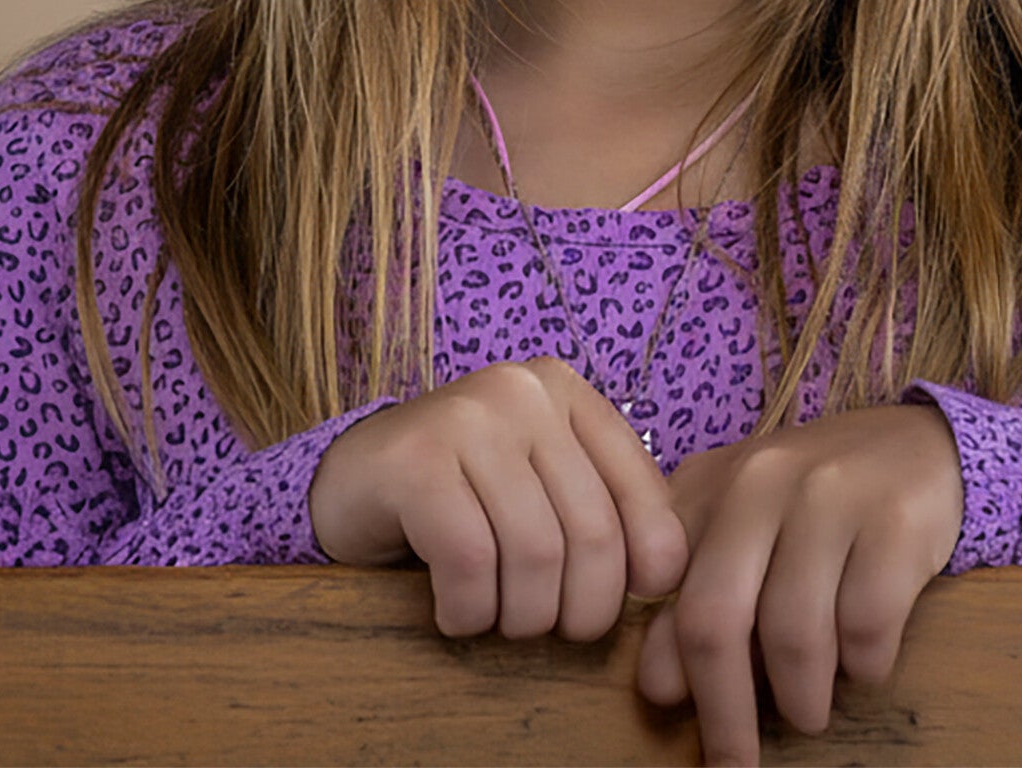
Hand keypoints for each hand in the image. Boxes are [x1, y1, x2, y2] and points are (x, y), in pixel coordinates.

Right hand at [308, 356, 688, 641]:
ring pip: (535, 555)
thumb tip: (667, 578)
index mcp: (567, 392)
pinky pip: (470, 563)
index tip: (624, 606)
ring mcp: (466, 417)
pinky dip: (469, 611)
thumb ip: (602, 508)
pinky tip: (455, 612)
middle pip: (592, 532)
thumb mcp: (541, 483)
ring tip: (499, 618)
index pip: (644, 491)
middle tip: (551, 630)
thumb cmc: (465, 496)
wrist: (354, 480)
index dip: (645, 567)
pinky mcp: (414, 460)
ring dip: (521, 617)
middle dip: (581, 610)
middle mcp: (522, 391)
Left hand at [635, 402, 962, 767]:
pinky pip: (867, 625)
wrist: (921, 445)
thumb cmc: (817, 503)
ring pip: (793, 633)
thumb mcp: (744, 530)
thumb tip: (658, 687)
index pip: (667, 592)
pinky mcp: (896, 519)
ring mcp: (830, 493)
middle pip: (716, 618)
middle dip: (723, 712)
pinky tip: (864, 662)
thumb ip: (696, 594)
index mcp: (711, 484)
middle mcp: (761, 479)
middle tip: (737, 765)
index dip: (669, 670)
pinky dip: (864, 666)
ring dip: (801, 697)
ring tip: (809, 711)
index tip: (680, 722)